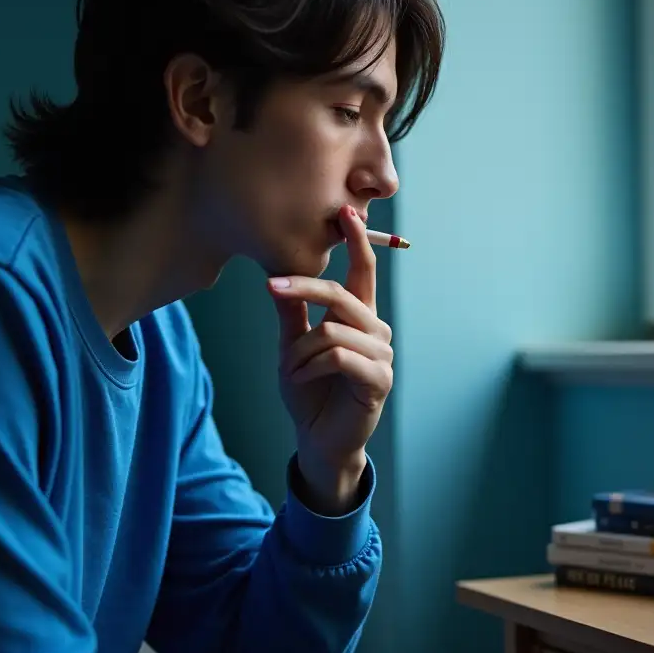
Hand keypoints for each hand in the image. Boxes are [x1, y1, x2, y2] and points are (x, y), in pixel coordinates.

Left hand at [269, 205, 392, 515]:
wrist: (318, 441)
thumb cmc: (310, 393)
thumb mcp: (293, 348)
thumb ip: (293, 315)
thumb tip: (276, 276)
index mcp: (359, 318)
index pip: (364, 272)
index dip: (357, 241)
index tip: (346, 211)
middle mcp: (376, 331)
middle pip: (342, 295)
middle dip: (303, 288)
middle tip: (271, 286)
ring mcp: (381, 357)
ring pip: (333, 330)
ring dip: (300, 352)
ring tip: (290, 371)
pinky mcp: (378, 381)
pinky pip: (337, 357)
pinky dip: (309, 368)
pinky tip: (300, 381)